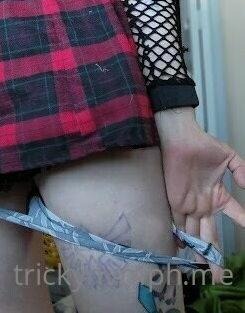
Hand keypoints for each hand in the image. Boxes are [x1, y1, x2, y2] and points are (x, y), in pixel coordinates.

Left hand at [156, 112, 244, 282]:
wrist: (181, 138)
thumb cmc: (204, 145)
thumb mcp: (229, 157)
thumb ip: (241, 170)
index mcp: (218, 195)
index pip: (235, 214)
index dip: (244, 222)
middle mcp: (204, 204)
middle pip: (212, 235)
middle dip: (216, 255)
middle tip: (220, 275)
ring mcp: (190, 205)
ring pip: (196, 234)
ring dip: (201, 252)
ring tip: (206, 271)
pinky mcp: (176, 202)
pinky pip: (179, 223)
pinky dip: (181, 237)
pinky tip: (184, 250)